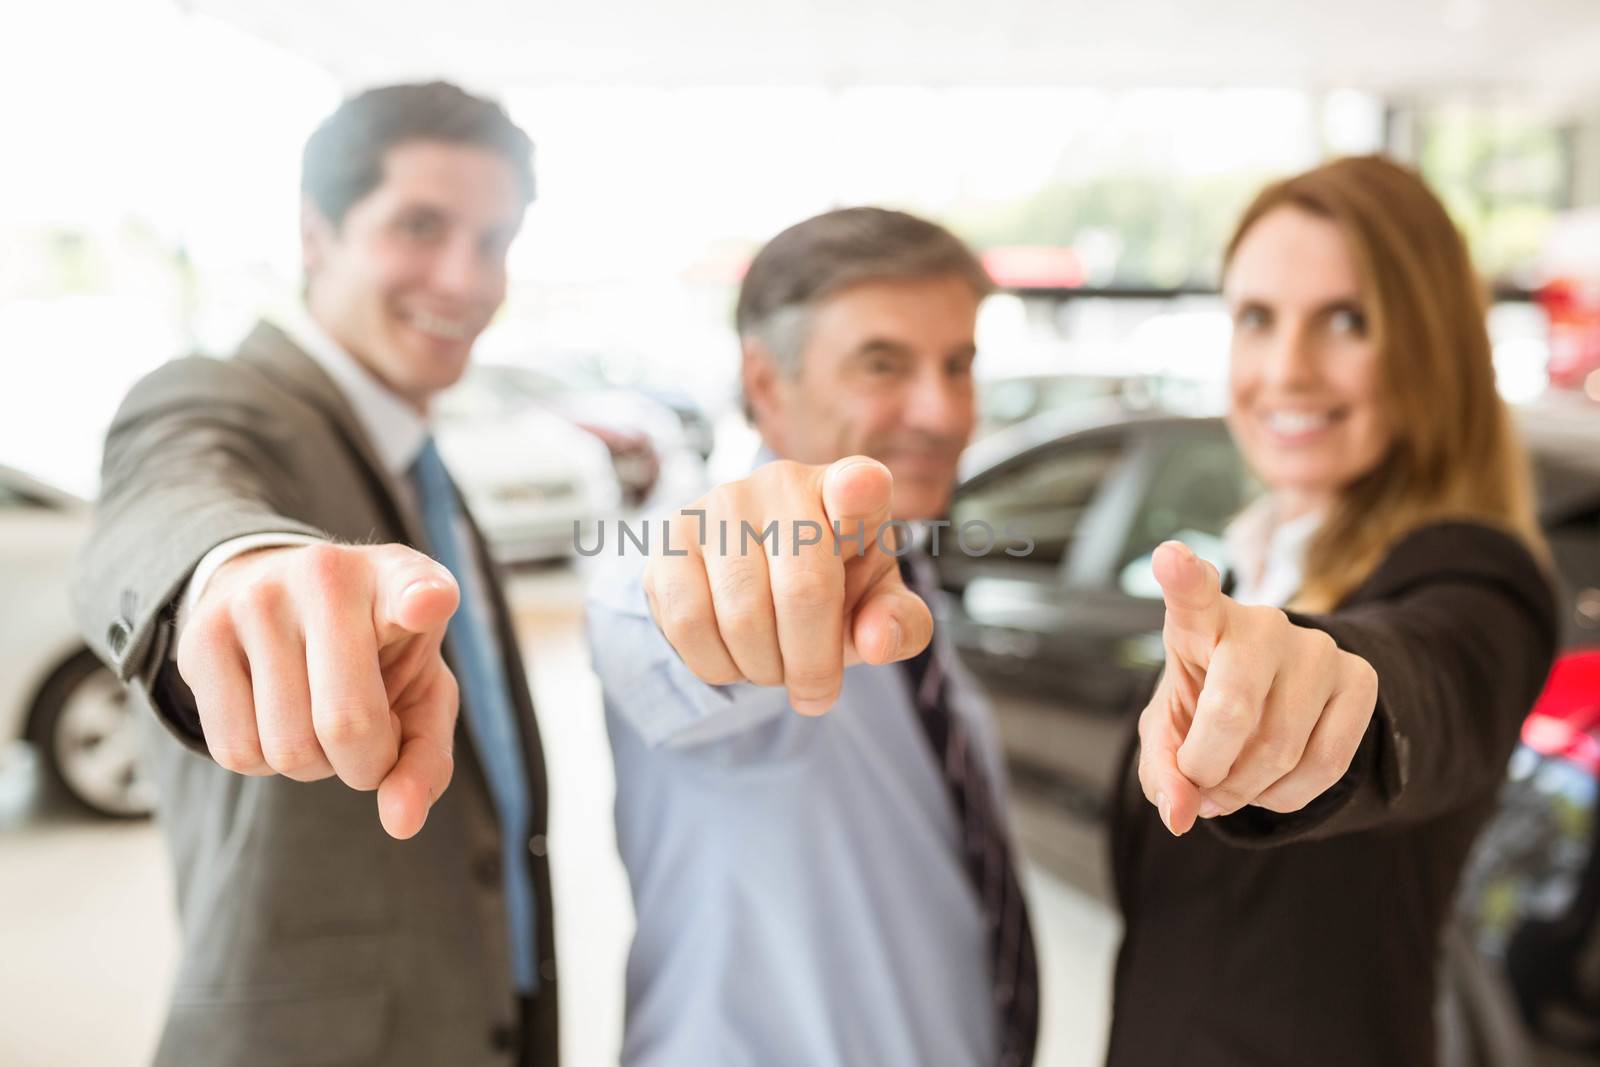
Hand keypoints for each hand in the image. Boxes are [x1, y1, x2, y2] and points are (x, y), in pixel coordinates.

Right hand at [175, 542, 459, 839]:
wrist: (279, 593)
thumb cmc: (374, 653)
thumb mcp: (420, 691)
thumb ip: (425, 757)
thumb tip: (400, 822)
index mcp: (400, 579)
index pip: (415, 586)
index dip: (423, 600)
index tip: (427, 604)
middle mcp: (327, 576)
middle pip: (346, 724)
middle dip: (365, 766)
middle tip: (370, 744)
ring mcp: (256, 600)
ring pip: (287, 749)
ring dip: (313, 766)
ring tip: (319, 718)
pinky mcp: (201, 636)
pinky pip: (236, 751)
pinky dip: (265, 762)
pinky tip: (276, 716)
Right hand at [643, 456, 934, 714]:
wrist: (753, 581)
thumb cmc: (834, 590)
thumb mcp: (878, 607)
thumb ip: (901, 625)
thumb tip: (876, 642)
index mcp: (850, 491)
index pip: (858, 484)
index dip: (859, 490)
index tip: (860, 490)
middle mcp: (784, 483)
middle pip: (804, 590)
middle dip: (813, 665)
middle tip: (817, 693)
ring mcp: (720, 505)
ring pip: (742, 616)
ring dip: (763, 669)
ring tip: (774, 666)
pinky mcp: (672, 538)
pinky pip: (690, 623)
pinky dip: (717, 665)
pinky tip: (733, 659)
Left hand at [1137, 541, 1377, 835]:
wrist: (1271, 697)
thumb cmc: (1205, 703)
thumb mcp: (1169, 730)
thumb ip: (1162, 769)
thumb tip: (1179, 815)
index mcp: (1199, 619)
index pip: (1190, 591)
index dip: (1181, 576)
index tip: (1170, 559)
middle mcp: (1261, 623)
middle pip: (1231, 710)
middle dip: (1208, 768)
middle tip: (1200, 787)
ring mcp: (1316, 648)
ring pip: (1279, 750)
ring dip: (1245, 791)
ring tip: (1231, 785)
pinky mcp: (1361, 678)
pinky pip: (1326, 764)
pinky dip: (1287, 796)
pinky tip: (1270, 784)